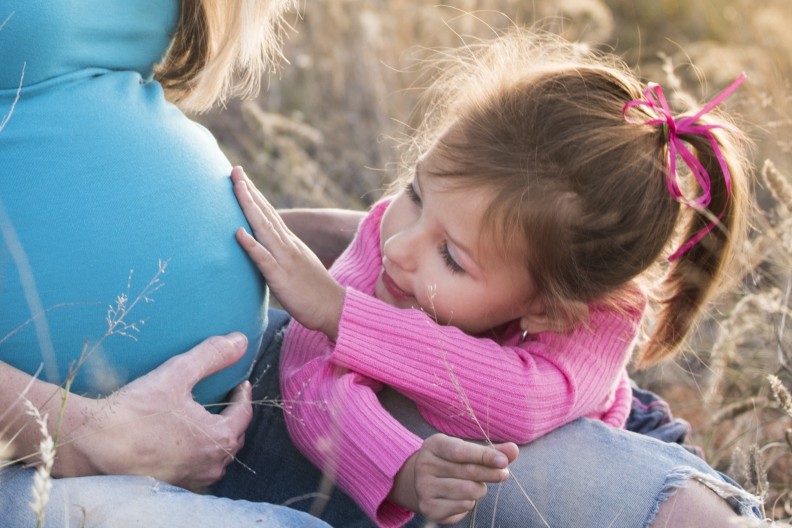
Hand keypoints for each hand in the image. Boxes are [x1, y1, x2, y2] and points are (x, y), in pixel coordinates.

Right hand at [58, 333, 253, 490]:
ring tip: (205, 419)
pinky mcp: (171, 485)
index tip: (239, 383)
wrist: (92, 445)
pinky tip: (182, 441)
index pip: (244, 414)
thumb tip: (240, 341)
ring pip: (216, 457)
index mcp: (219, 438)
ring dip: (216, 438)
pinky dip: (196, 453)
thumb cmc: (136, 411)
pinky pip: (195, 468)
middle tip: (225, 399)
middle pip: (233, 437)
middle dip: (232, 417)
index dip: (243, 395)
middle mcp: (210, 465)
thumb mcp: (177, 374)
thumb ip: (211, 356)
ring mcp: (191, 479)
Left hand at [232, 166, 345, 339]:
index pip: (269, 214)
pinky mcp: (282, 278)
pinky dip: (251, 245)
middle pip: (265, 213)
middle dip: (249, 191)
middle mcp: (288, 245)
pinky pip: (264, 260)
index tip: (240, 177)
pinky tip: (238, 233)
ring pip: (264, 229)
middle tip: (234, 169)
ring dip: (249, 207)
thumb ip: (281, 254)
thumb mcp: (296, 266)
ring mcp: (285, 260)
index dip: (254, 195)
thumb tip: (264, 247)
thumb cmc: (314, 292)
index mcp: (289, 243)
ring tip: (236, 187)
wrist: (335, 309)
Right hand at [389, 433, 518, 523]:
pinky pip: (462, 506)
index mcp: (434, 445)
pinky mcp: (428, 507)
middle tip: (504, 474)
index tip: (504, 461)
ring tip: (476, 485)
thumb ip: (490, 451)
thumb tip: (513, 449)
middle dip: (491, 473)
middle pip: (468, 471)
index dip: (484, 456)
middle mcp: (424, 464)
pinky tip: (464, 497)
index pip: (461, 451)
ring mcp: (424, 487)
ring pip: (468, 491)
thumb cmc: (452, 463)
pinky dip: (470, 502)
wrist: (426, 484)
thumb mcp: (467, 452)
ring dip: (480, 489)